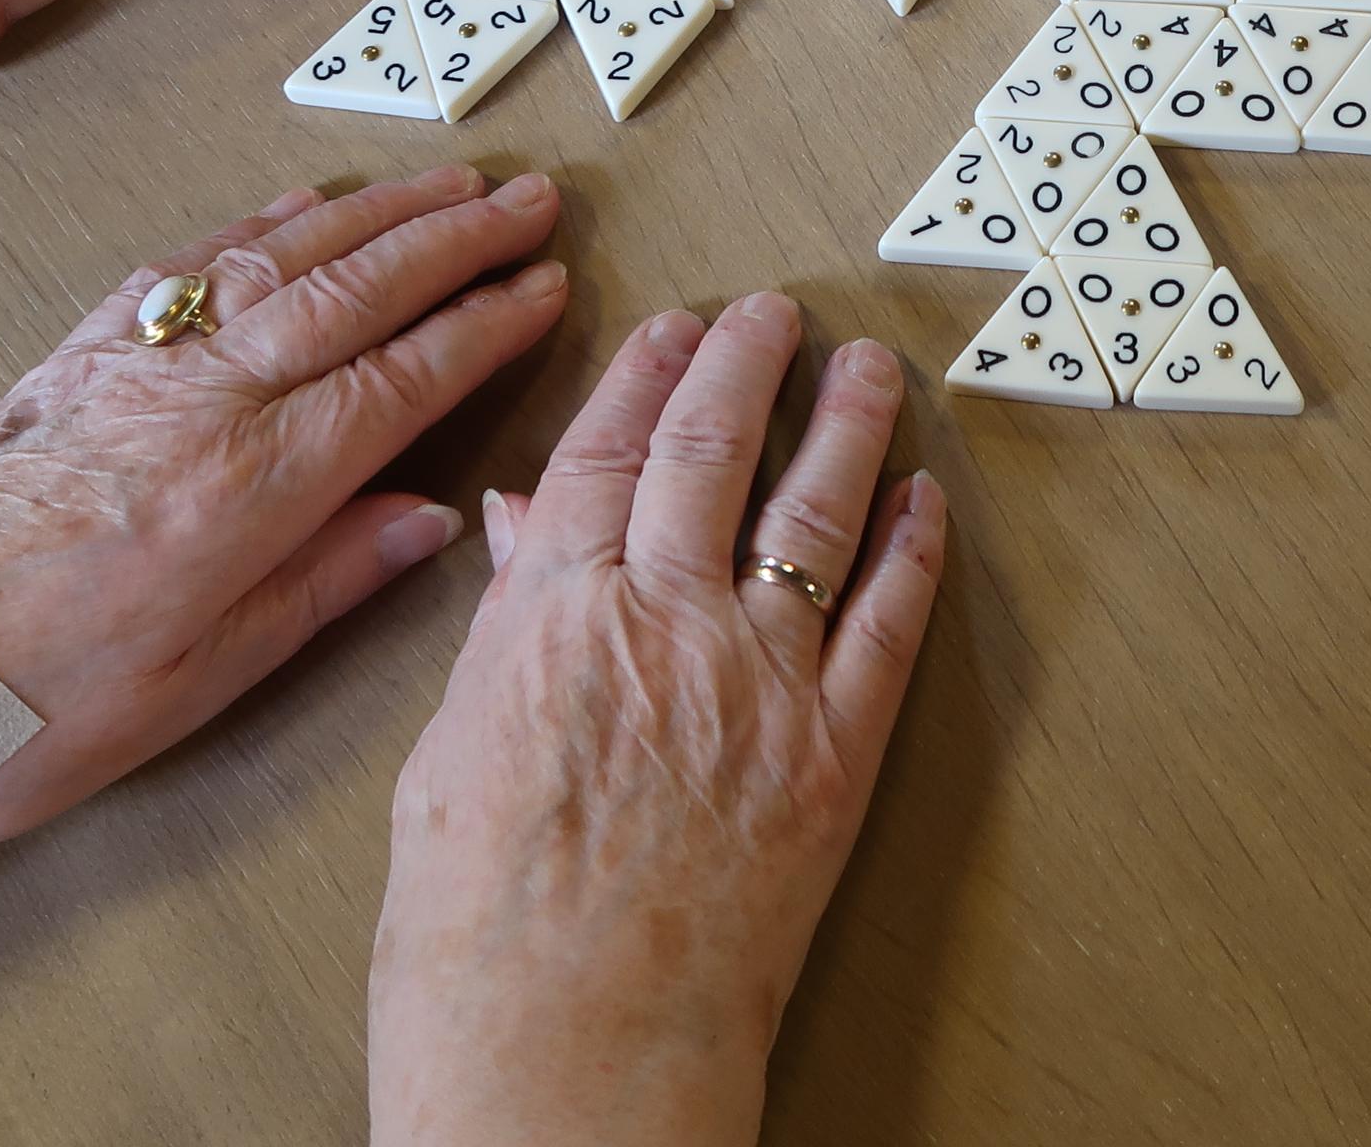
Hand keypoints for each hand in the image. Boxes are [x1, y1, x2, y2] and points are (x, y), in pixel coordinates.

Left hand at [0, 167, 570, 865]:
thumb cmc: (7, 720)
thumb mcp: (187, 692)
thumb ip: (318, 589)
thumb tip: (430, 519)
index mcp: (241, 495)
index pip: (399, 381)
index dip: (483, 328)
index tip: (548, 286)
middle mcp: (193, 407)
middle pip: (353, 293)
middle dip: (453, 240)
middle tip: (534, 197)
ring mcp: (125, 371)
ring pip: (277, 261)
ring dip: (376, 212)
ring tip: (450, 179)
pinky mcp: (66, 364)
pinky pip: (187, 267)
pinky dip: (258, 226)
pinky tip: (300, 206)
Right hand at [371, 292, 944, 1146]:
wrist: (566, 1058)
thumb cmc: (476, 938)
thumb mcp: (448, 759)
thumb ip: (502, 631)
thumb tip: (523, 531)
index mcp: (553, 618)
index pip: (607, 450)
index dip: (644, 374)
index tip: (672, 327)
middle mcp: (664, 626)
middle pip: (711, 450)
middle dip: (746, 361)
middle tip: (773, 312)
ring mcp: (758, 685)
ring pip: (815, 512)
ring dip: (847, 423)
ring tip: (869, 367)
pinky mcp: (833, 757)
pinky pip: (887, 626)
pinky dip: (912, 551)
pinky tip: (922, 502)